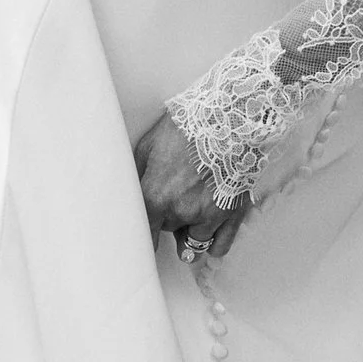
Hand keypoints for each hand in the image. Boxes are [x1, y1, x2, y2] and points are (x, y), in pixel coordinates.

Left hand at [136, 108, 247, 262]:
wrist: (229, 115)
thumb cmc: (189, 126)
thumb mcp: (149, 145)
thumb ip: (138, 176)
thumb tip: (130, 194)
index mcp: (156, 195)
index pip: (142, 233)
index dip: (140, 240)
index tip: (139, 243)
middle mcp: (182, 210)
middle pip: (168, 230)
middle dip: (166, 219)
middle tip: (170, 198)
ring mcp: (210, 214)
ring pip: (192, 242)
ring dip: (188, 233)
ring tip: (188, 217)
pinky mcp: (232, 212)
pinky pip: (220, 246)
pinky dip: (211, 245)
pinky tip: (206, 236)